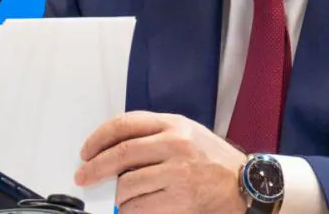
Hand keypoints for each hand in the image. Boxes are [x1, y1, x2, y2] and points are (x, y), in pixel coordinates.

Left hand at [75, 111, 247, 212]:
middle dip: (94, 168)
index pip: (124, 124)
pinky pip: (139, 207)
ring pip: (126, 185)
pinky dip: (130, 210)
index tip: (86, 151)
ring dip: (115, 195)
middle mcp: (175, 144)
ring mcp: (177, 172)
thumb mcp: (188, 134)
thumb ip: (154, 136)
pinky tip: (134, 208)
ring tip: (119, 198)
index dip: (98, 138)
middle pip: (119, 154)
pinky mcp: (179, 198)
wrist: (245, 184)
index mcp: (174, 124)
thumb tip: (113, 150)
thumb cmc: (216, 161)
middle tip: (83, 177)